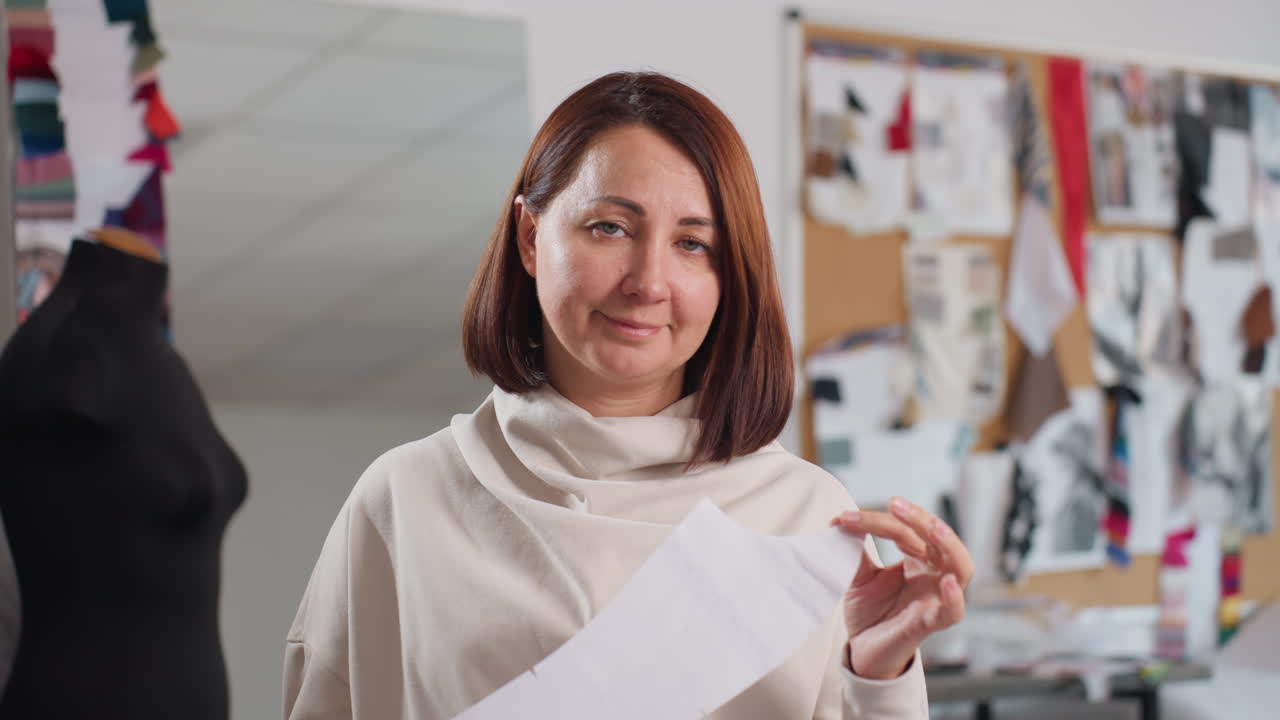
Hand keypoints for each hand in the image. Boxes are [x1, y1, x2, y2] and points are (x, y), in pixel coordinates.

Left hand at [830, 496, 973, 679]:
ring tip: (932, 528)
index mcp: (919, 560)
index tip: (846, 518)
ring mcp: (935, 598)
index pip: (907, 531)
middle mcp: (933, 575)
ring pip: (961, 567)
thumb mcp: (859, 575)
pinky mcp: (931, 623)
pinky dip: (954, 597)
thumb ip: (855, 549)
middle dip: (921, 518)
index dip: (878, 521)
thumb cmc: (869, 612)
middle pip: (939, 539)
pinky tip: (947, 582)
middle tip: (895, 504)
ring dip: (949, 544)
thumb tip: (840, 518)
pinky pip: (954, 612)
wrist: (862, 651)